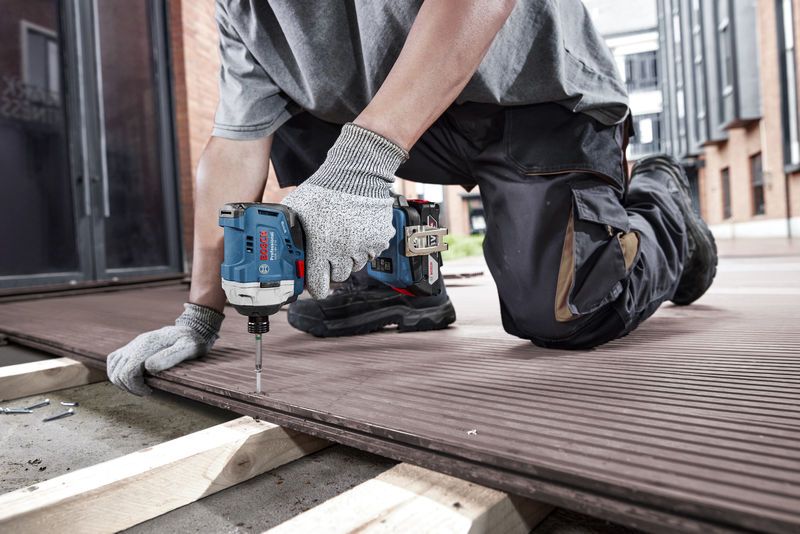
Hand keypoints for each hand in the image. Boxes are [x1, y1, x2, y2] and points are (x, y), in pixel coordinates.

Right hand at [107, 303, 223, 394]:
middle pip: (117, 373)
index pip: (127, 373)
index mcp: (147, 346)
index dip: (135, 387)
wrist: (191, 328)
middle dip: (128, 387)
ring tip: (139, 386)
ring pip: (113, 367)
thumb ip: (170, 357)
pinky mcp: (133, 346)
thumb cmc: (192, 341)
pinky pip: (114, 359)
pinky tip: (133, 377)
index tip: (149, 391)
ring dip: (122, 381)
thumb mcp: (188, 348)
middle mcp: (136, 344)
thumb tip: (148, 367)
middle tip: (145, 390)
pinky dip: (117, 372)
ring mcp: (133, 345)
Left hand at [281, 123, 407, 298]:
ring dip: (349, 258)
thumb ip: (287, 231)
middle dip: (332, 268)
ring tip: (344, 238)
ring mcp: (365, 246)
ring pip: (356, 265)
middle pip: (339, 276)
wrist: (356, 174)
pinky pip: (372, 253)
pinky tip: (358, 232)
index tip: (315, 287)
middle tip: (329, 254)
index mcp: (321, 245)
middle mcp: (344, 250)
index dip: (315, 288)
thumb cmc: (324, 190)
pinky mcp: (379, 240)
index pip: (319, 284)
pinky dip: (365, 247)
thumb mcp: (296, 209)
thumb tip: (276, 246)